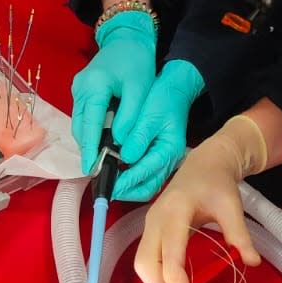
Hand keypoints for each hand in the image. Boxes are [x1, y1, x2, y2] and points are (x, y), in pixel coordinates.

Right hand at [70, 10, 156, 172]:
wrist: (127, 37)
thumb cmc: (137, 60)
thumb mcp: (139, 88)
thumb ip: (129, 115)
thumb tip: (119, 141)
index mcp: (93, 87)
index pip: (90, 124)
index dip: (90, 149)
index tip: (91, 170)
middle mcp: (80, 89)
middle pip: (80, 127)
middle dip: (88, 148)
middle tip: (100, 169)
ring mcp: (78, 89)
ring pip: (80, 123)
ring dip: (89, 140)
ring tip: (102, 159)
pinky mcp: (81, 91)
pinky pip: (84, 116)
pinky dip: (92, 129)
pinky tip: (103, 139)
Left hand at [113, 59, 205, 202]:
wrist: (175, 90)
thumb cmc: (163, 100)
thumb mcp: (149, 115)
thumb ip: (138, 137)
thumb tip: (124, 158)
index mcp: (169, 150)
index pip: (146, 173)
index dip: (126, 182)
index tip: (109, 186)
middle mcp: (170, 160)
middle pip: (148, 187)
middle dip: (127, 192)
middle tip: (107, 190)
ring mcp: (165, 161)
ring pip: (147, 185)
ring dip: (129, 188)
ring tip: (109, 184)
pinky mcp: (158, 158)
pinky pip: (146, 176)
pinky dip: (132, 179)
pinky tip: (117, 173)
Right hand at [134, 115, 266, 282]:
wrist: (204, 164)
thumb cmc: (217, 184)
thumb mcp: (232, 206)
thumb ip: (239, 234)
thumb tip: (252, 262)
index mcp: (175, 211)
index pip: (169, 252)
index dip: (175, 278)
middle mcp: (155, 220)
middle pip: (145, 263)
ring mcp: (149, 226)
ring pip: (143, 265)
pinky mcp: (151, 232)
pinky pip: (148, 260)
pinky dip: (159, 278)